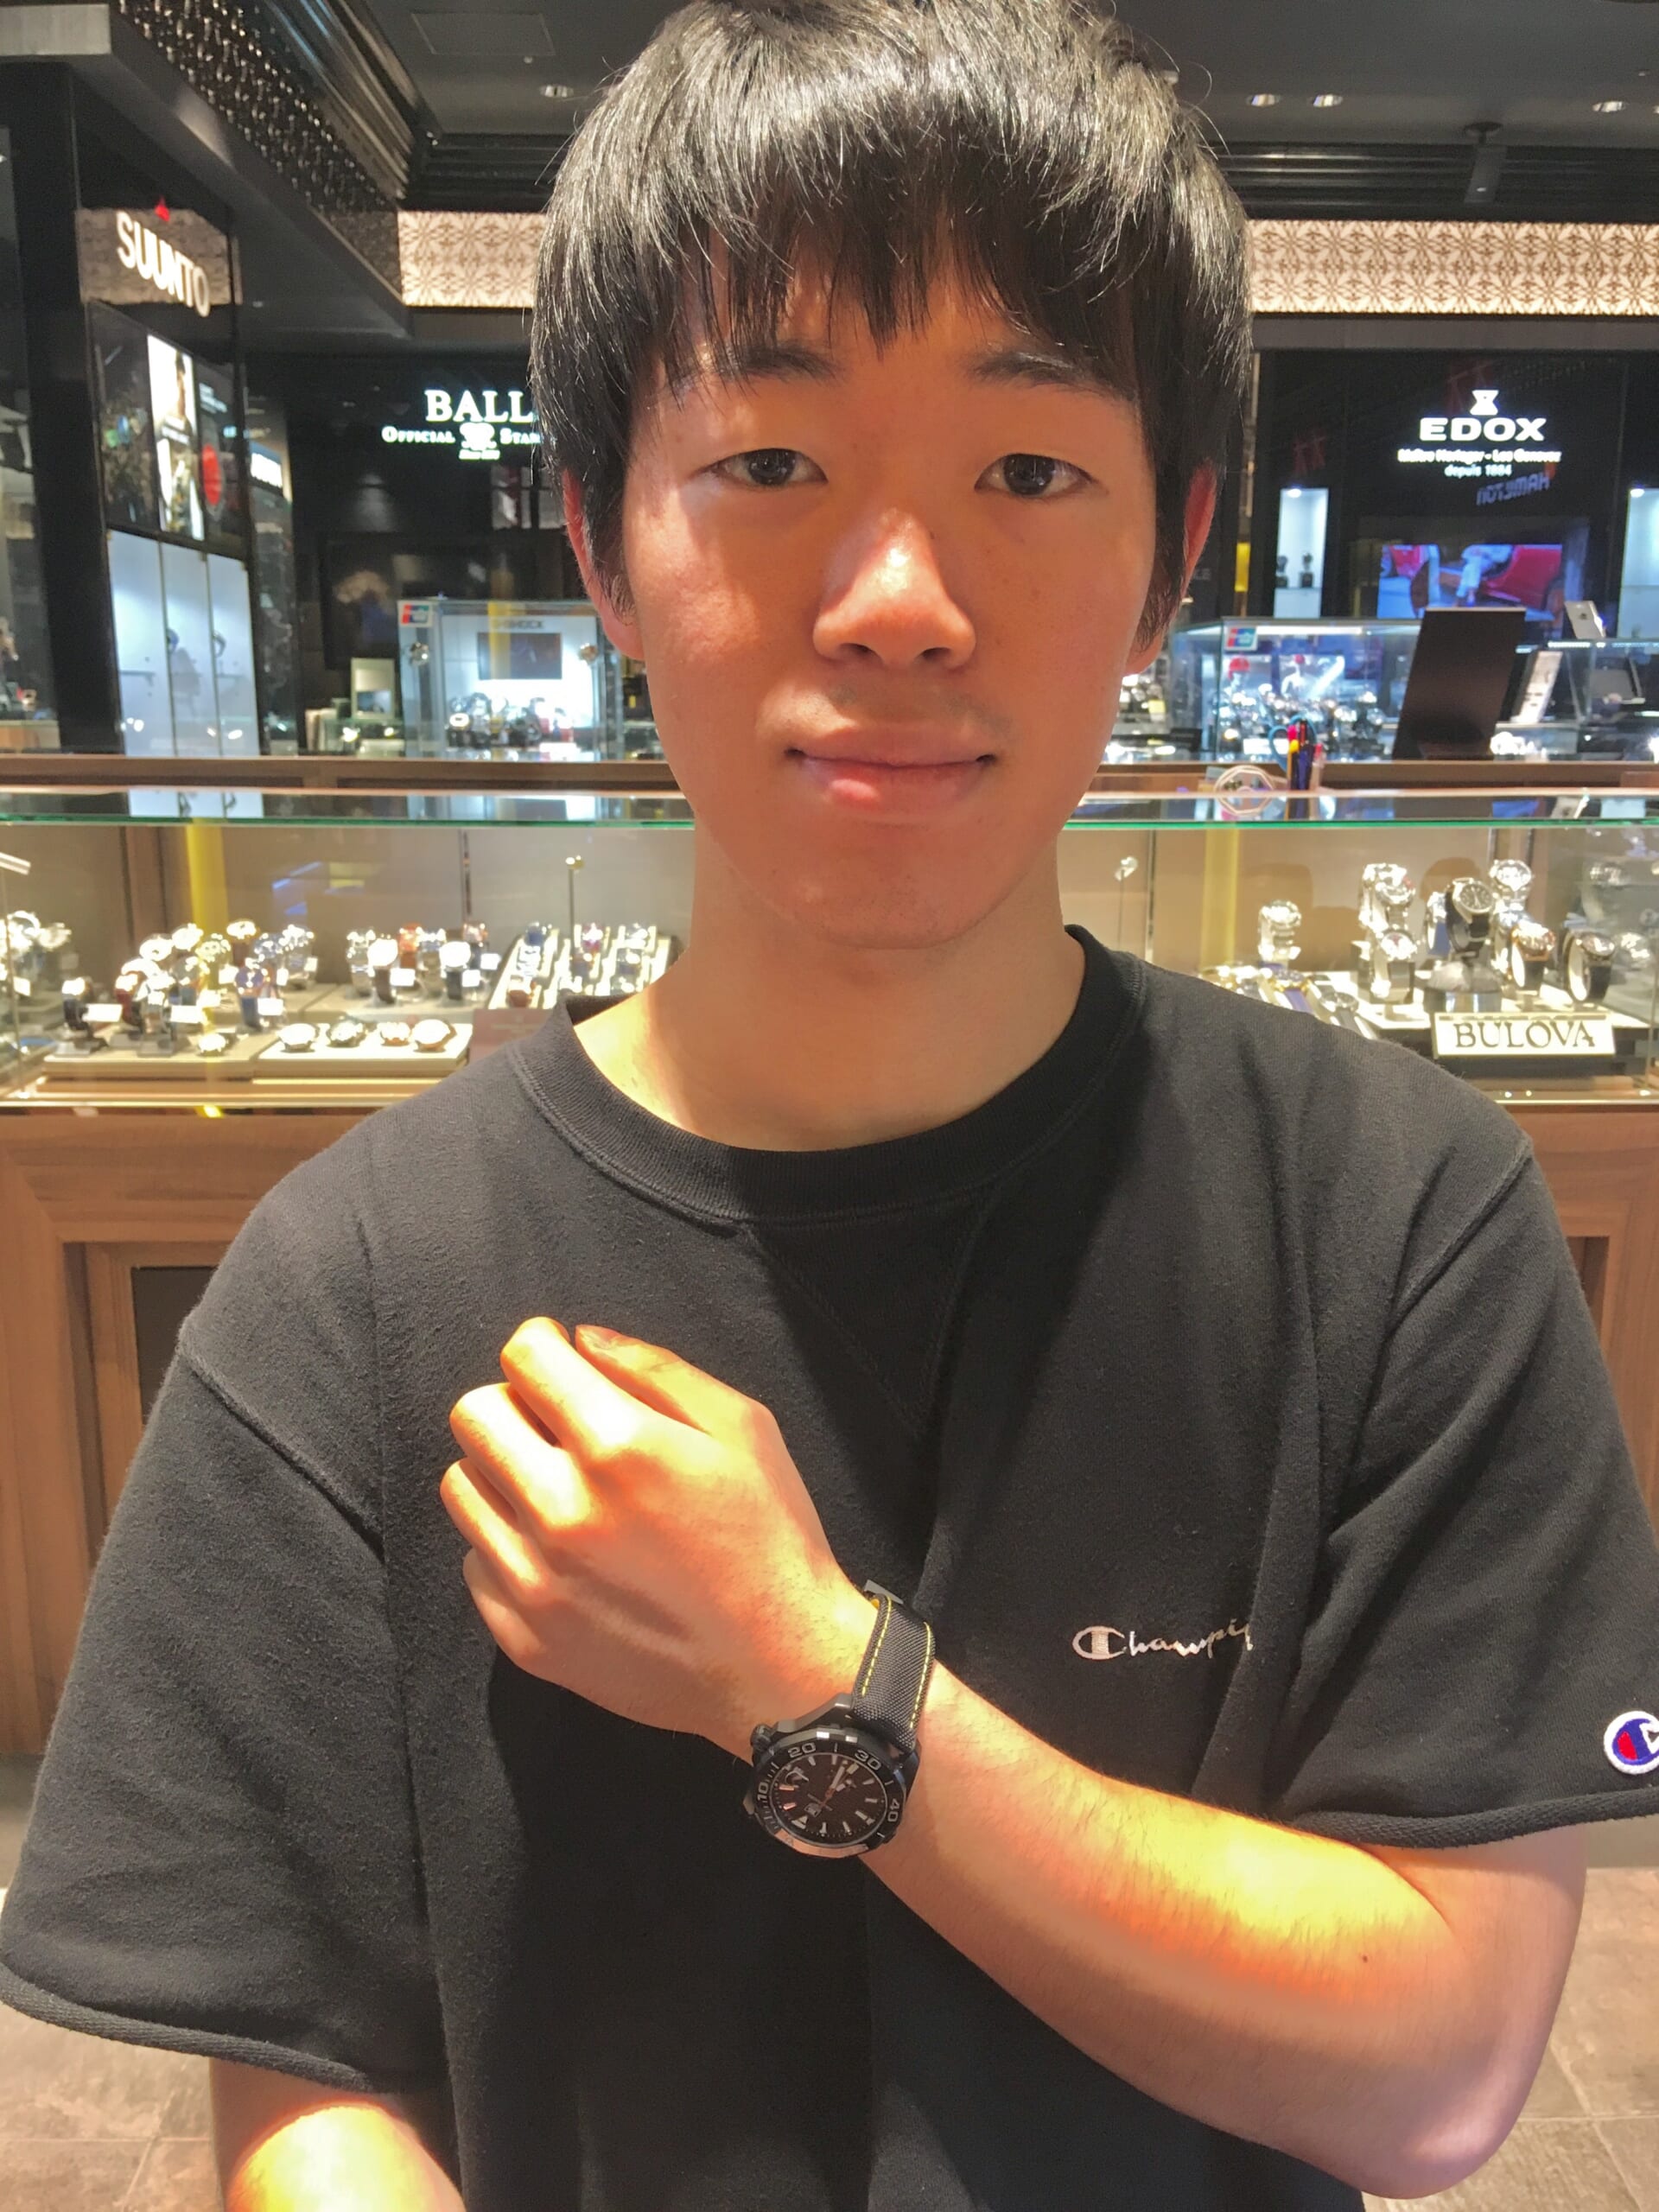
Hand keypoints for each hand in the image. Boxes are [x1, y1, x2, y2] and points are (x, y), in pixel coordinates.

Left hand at [440, 1318, 875, 1757]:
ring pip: (462, 1486)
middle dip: (515, 1404)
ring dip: (503, 1473)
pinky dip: (509, 1545)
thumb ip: (654, 1369)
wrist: (780, 1666)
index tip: (562, 1363)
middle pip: (474, 1415)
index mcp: (618, 1447)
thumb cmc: (771, 1537)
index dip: (543, 1345)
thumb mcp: (741, 1427)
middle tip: (559, 1426)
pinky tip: (564, 1553)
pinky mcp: (525, 1638)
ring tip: (558, 1490)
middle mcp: (561, 1510)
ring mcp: (536, 1581)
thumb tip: (580, 1340)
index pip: (524, 1357)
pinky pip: (476, 1561)